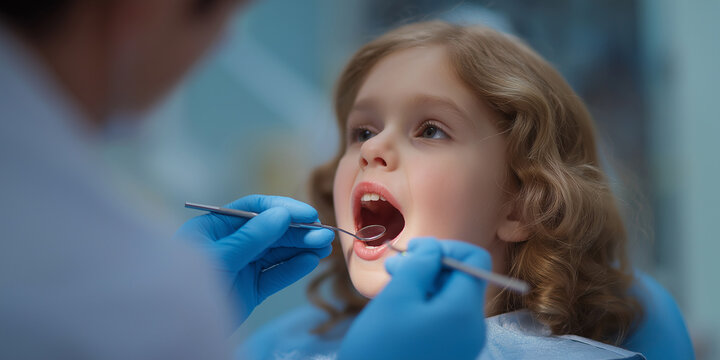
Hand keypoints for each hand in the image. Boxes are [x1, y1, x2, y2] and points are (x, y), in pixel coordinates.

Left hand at [175, 195, 333, 324]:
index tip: (307, 215)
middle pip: (270, 231)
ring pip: (276, 253)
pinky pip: (275, 275)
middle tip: (323, 235)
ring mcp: (241, 266)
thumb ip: (250, 238)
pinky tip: (310, 262)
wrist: (176, 331)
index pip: (253, 209)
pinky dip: (293, 269)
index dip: (281, 209)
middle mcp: (230, 243)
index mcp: (214, 227)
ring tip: (324, 247)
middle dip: (297, 232)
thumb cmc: (185, 288)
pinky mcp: (250, 289)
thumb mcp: (218, 258)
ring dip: (301, 248)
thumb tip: (281, 215)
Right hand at [338, 238, 489, 359]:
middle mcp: (473, 328)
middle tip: (393, 266)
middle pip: (463, 278)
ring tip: (392, 285)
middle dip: (430, 266)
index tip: (413, 250)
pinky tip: (399, 308)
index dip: (445, 247)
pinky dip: (425, 305)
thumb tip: (434, 247)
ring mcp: (464, 344)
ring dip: (424, 284)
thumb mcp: (397, 296)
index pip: (474, 259)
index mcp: (464, 311)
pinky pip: (446, 319)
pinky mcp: (452, 354)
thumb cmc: (379, 348)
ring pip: (451, 298)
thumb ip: (420, 265)